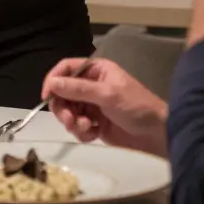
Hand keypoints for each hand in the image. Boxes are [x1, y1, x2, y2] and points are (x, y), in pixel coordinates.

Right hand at [41, 58, 168, 157]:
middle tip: (69, 120)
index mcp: (96, 70)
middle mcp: (91, 85)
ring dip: (72, 121)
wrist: (155, 134)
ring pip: (68, 111)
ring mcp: (92, 105)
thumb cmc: (135, 106)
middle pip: (63, 93)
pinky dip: (81, 132)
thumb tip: (52, 83)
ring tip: (85, 128)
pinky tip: (94, 134)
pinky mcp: (95, 124)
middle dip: (63, 107)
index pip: (66, 68)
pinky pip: (77, 126)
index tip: (47, 96)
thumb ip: (78, 89)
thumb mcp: (107, 94)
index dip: (54, 80)